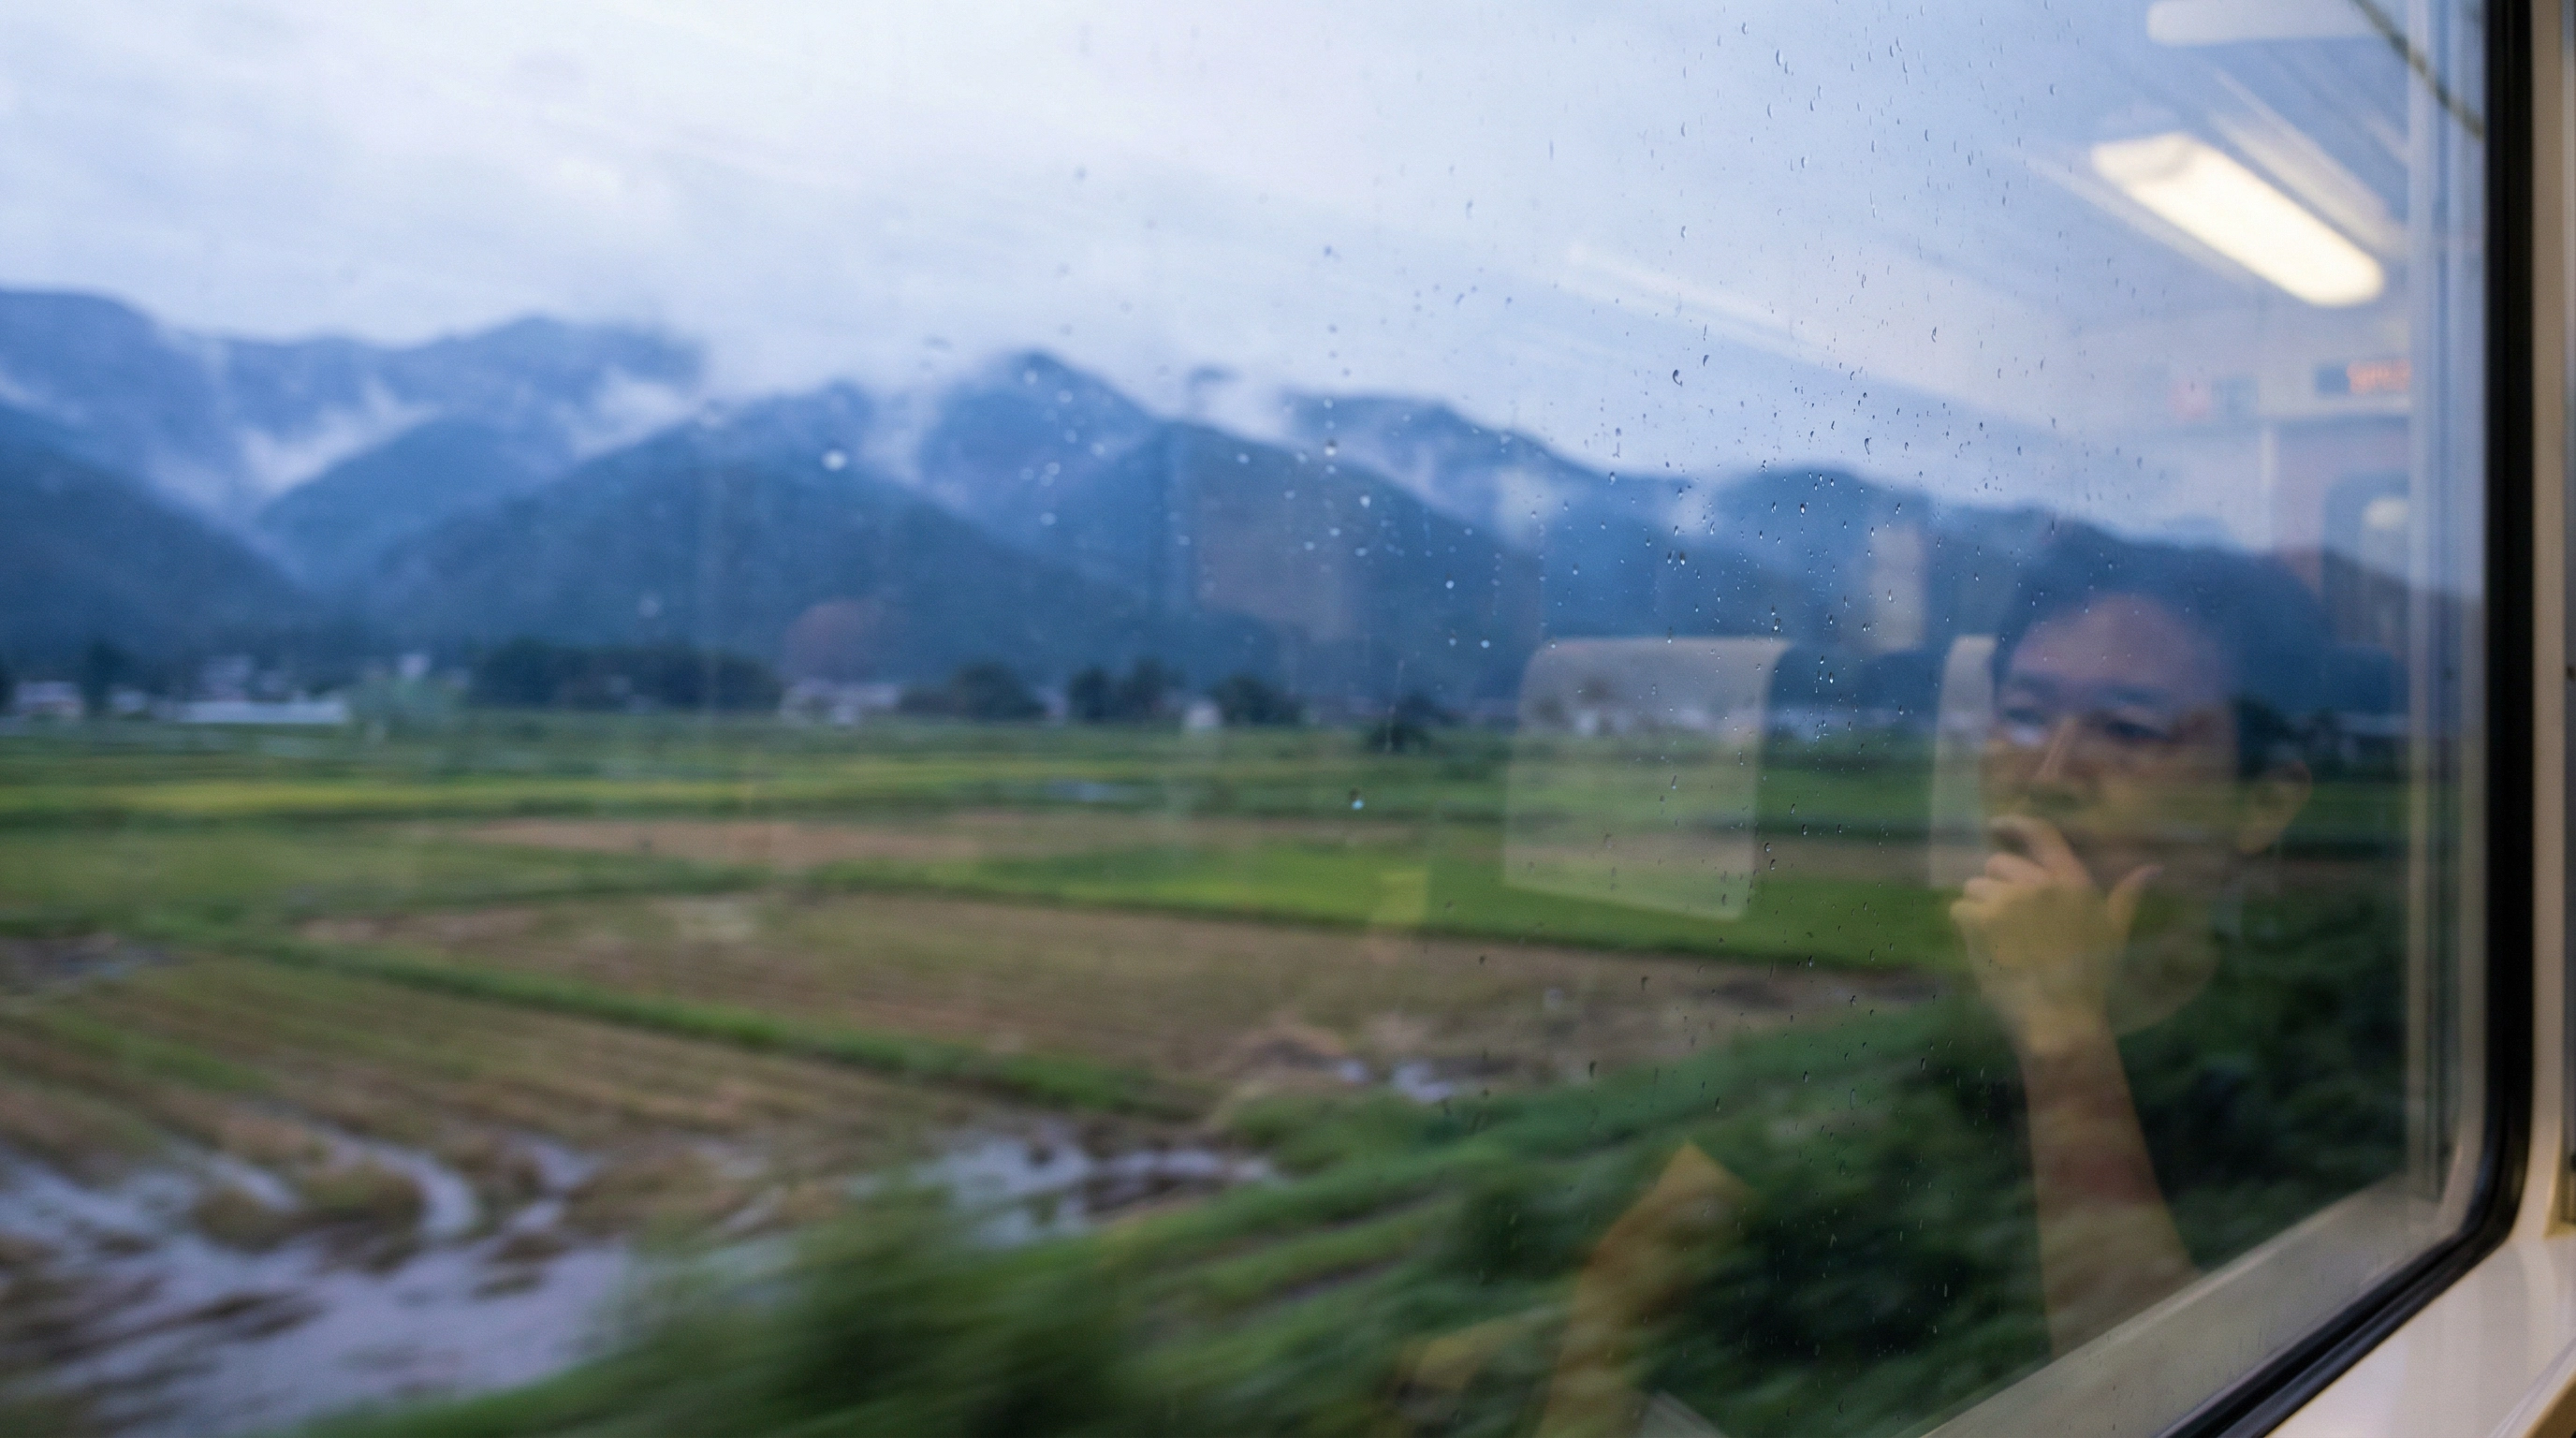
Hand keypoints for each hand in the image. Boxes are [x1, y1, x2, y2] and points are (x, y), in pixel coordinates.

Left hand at [1951, 815, 2157, 1057]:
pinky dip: (1965, 928)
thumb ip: (2127, 897)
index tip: (1997, 826)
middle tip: (2010, 923)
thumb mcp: (2114, 934)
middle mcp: (2040, 884)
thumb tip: (2154, 868)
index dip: (2015, 824)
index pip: (2042, 835)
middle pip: (1998, 864)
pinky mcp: (1980, 920)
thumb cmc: (2089, 981)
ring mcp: (2008, 900)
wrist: (2060, 1020)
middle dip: (1997, 887)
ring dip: (1980, 909)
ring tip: (2001, 942)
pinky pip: (1959, 910)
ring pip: (1975, 888)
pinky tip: (1986, 950)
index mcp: (2073, 883)